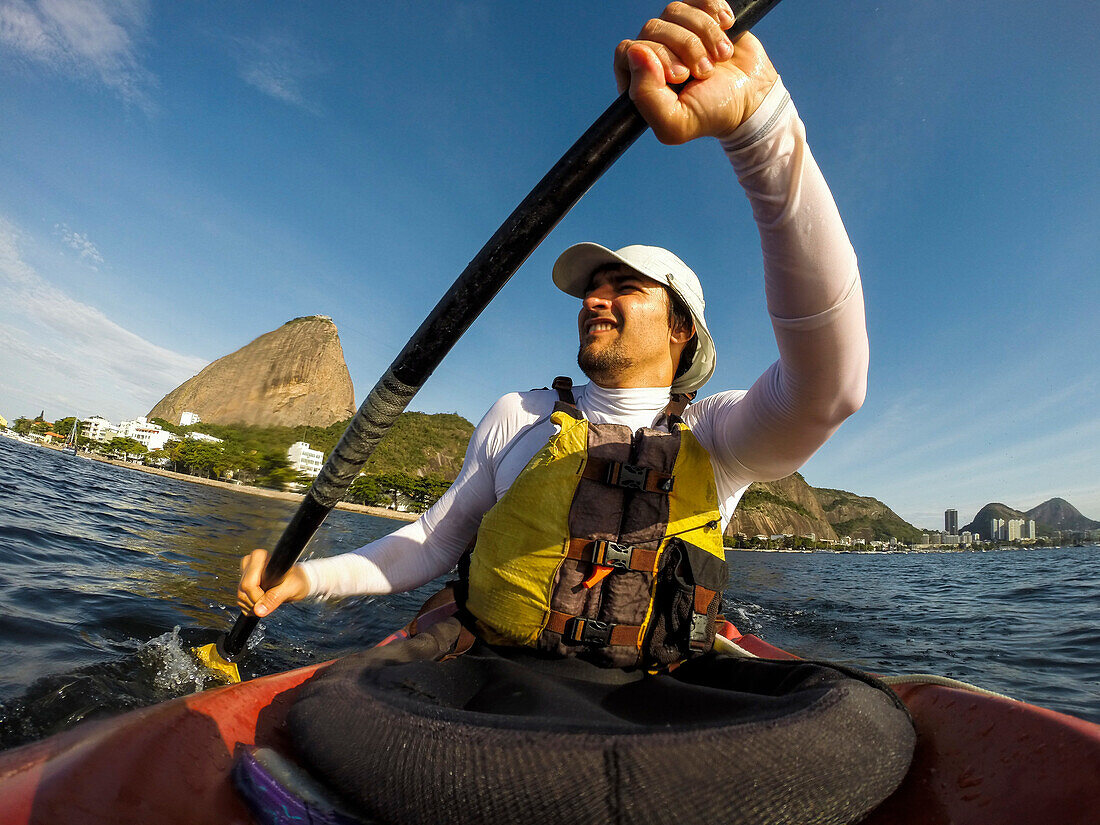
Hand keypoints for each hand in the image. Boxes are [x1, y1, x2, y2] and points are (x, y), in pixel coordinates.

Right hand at [237, 548, 309, 616]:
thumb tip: (259, 611)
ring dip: (254, 607)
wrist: (297, 581)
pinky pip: (241, 601)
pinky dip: (251, 607)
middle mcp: (250, 563)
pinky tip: (263, 603)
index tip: (270, 598)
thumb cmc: (296, 580)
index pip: (249, 583)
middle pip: (243, 590)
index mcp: (260, 558)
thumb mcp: (290, 589)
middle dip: (256, 603)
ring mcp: (245, 573)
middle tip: (271, 603)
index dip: (258, 596)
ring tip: (269, 602)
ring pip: (241, 597)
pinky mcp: (243, 583)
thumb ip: (274, 598)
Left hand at [613, 0, 777, 143]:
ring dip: (704, 34)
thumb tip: (635, 51)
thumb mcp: (675, 123)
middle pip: (652, 28)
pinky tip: (727, 29)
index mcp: (640, 81)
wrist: (752, 98)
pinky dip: (715, 12)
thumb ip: (645, 96)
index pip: (629, 51)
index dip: (656, 58)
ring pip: (675, 11)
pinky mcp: (699, 15)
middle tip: (704, 73)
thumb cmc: (712, 113)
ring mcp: (676, 32)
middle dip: (685, 48)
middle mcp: (654, 53)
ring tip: (720, 57)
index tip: (681, 76)